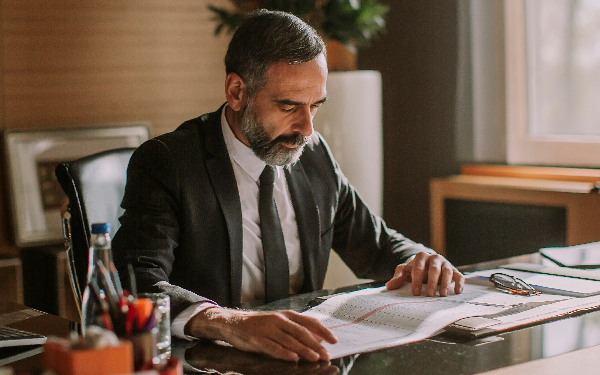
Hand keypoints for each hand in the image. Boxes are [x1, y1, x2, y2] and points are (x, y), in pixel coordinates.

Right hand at [184, 307, 337, 361]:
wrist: (234, 322)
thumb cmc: (260, 325)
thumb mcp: (280, 323)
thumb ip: (297, 329)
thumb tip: (318, 337)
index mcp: (287, 315)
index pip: (309, 322)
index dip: (323, 331)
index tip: (334, 340)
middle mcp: (279, 319)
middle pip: (301, 332)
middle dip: (316, 344)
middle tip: (326, 354)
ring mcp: (267, 328)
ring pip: (289, 340)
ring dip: (303, 350)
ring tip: (314, 357)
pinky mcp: (257, 338)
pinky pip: (272, 346)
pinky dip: (283, 352)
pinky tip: (292, 357)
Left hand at [385, 252, 463, 296]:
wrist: (428, 264)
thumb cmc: (416, 269)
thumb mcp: (406, 271)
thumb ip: (398, 277)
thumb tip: (389, 286)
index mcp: (421, 257)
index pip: (418, 268)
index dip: (416, 281)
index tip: (415, 293)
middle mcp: (435, 258)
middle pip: (434, 269)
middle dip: (431, 282)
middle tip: (429, 295)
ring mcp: (445, 264)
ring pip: (447, 272)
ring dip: (445, 283)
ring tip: (443, 295)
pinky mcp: (454, 270)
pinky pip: (458, 275)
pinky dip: (459, 283)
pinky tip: (457, 291)